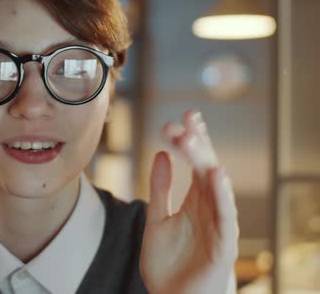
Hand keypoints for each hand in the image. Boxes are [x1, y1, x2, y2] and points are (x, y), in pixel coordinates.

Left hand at [140, 110, 238, 293]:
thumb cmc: (167, 264)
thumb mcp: (156, 219)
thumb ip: (160, 188)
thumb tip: (162, 153)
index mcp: (195, 201)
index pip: (196, 164)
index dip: (192, 140)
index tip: (184, 116)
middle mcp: (210, 208)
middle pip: (206, 169)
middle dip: (195, 144)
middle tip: (182, 121)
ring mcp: (219, 225)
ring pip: (215, 187)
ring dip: (204, 161)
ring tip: (192, 138)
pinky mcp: (223, 245)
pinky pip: (225, 216)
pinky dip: (221, 195)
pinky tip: (216, 173)